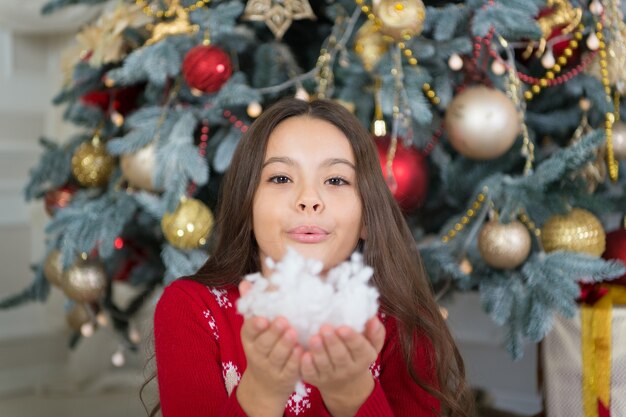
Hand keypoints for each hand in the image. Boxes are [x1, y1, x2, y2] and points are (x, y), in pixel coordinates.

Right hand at [236, 282, 302, 416]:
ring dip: (286, 344)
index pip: (248, 332)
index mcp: (249, 340)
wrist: (265, 385)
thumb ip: (252, 306)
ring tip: (294, 333)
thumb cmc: (262, 348)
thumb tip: (245, 282)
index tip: (263, 318)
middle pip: (264, 345)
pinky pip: (290, 369)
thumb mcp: (254, 331)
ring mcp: (271, 368)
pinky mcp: (285, 377)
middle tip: (284, 321)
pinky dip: (296, 360)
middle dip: (273, 333)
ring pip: (278, 357)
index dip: (255, 326)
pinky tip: (303, 350)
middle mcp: (257, 355)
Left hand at [300, 317, 385, 416]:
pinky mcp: (315, 379)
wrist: (345, 384)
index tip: (343, 328)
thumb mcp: (371, 345)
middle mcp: (348, 369)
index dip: (352, 339)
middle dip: (332, 343)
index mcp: (363, 358)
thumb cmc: (357, 355)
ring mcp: (330, 375)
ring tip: (313, 338)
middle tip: (325, 328)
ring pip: (324, 364)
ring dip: (318, 352)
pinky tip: (302, 353)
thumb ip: (375, 333)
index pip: (359, 349)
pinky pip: (309, 373)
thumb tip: (373, 319)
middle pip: (340, 357)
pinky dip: (305, 364)